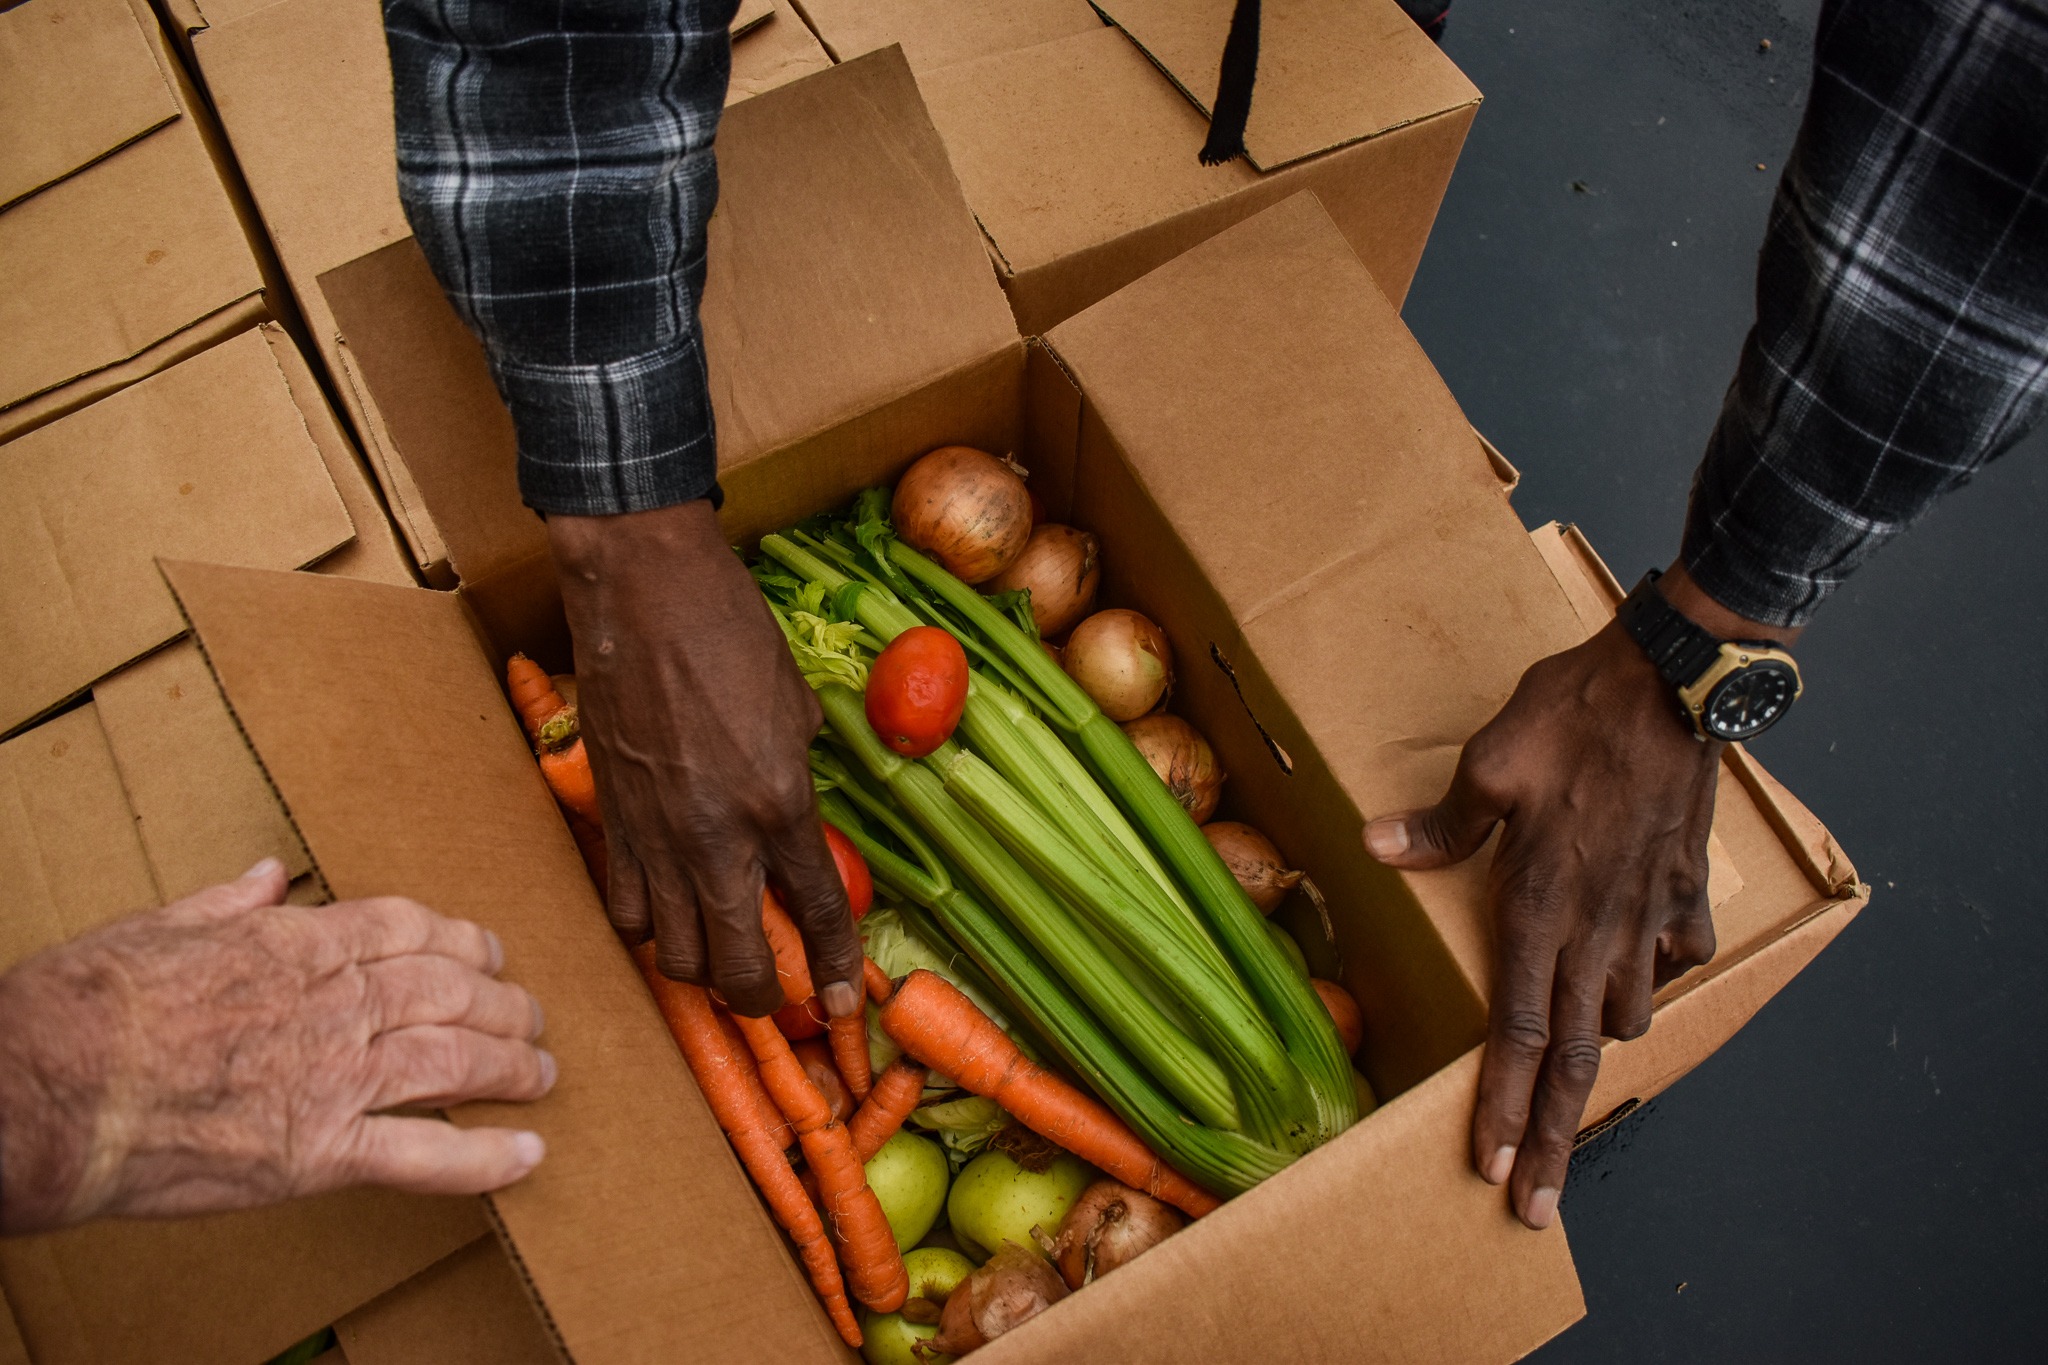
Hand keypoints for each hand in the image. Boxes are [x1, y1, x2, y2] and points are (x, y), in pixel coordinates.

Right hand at [0, 860, 552, 1234]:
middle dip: (502, 1003)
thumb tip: (269, 873)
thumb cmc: (84, 1007)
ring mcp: (334, 1078)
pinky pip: (424, 1154)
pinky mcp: (319, 1152)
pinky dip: (483, 1158)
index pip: (408, 930)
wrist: (46, 1090)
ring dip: (510, 1066)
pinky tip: (526, 1156)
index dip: (459, 940)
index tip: (487, 951)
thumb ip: (227, 902)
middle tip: (532, 1016)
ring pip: (454, 1060)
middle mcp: (334, 1005)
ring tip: (541, 1073)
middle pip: (450, 993)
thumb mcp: (157, 926)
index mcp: (297, 945)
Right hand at [548, 500, 863, 1020]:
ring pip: (672, 954)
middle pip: (736, 965)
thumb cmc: (731, 631)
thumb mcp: (796, 706)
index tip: (842, 1006)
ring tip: (719, 952)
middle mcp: (716, 836)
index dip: (836, 969)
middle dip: (760, 998)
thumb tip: (791, 819)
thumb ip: (797, 775)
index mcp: (780, 803)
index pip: (818, 912)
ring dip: (701, 968)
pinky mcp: (607, 820)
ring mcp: (654, 835)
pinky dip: (647, 928)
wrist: (642, 590)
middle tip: (772, 992)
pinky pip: (624, 911)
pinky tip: (664, 911)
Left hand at [1363, 564, 1795, 1229]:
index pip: (1516, 1032)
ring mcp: (1648, 913)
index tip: (1492, 1167)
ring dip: (1599, 1062)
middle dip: (1553, 1139)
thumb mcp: (1491, 762)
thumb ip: (1444, 824)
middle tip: (1538, 1206)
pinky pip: (1675, 956)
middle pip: (1573, 1058)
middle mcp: (1597, 928)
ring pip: (1625, 1016)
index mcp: (1541, 905)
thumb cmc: (1576, 715)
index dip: (1502, 1106)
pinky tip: (1645, 990)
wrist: (1676, 680)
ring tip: (1577, 1099)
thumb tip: (1379, 847)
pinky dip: (1658, 982)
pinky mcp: (1684, 888)